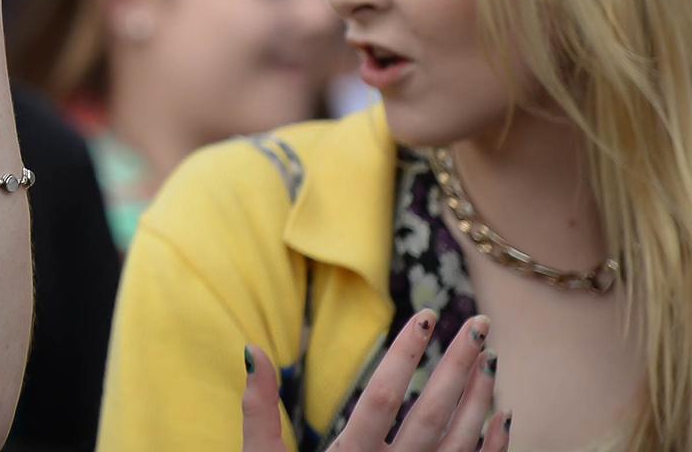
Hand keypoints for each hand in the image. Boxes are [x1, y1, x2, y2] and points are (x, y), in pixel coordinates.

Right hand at [241, 311, 507, 451]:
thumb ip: (259, 411)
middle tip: (478, 324)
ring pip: (461, 442)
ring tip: (489, 358)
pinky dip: (493, 444)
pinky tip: (502, 415)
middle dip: (458, 366)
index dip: (406, 353)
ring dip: (480, 399)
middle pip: (434, 413)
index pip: (385, 395)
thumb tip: (253, 351)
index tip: (425, 316)